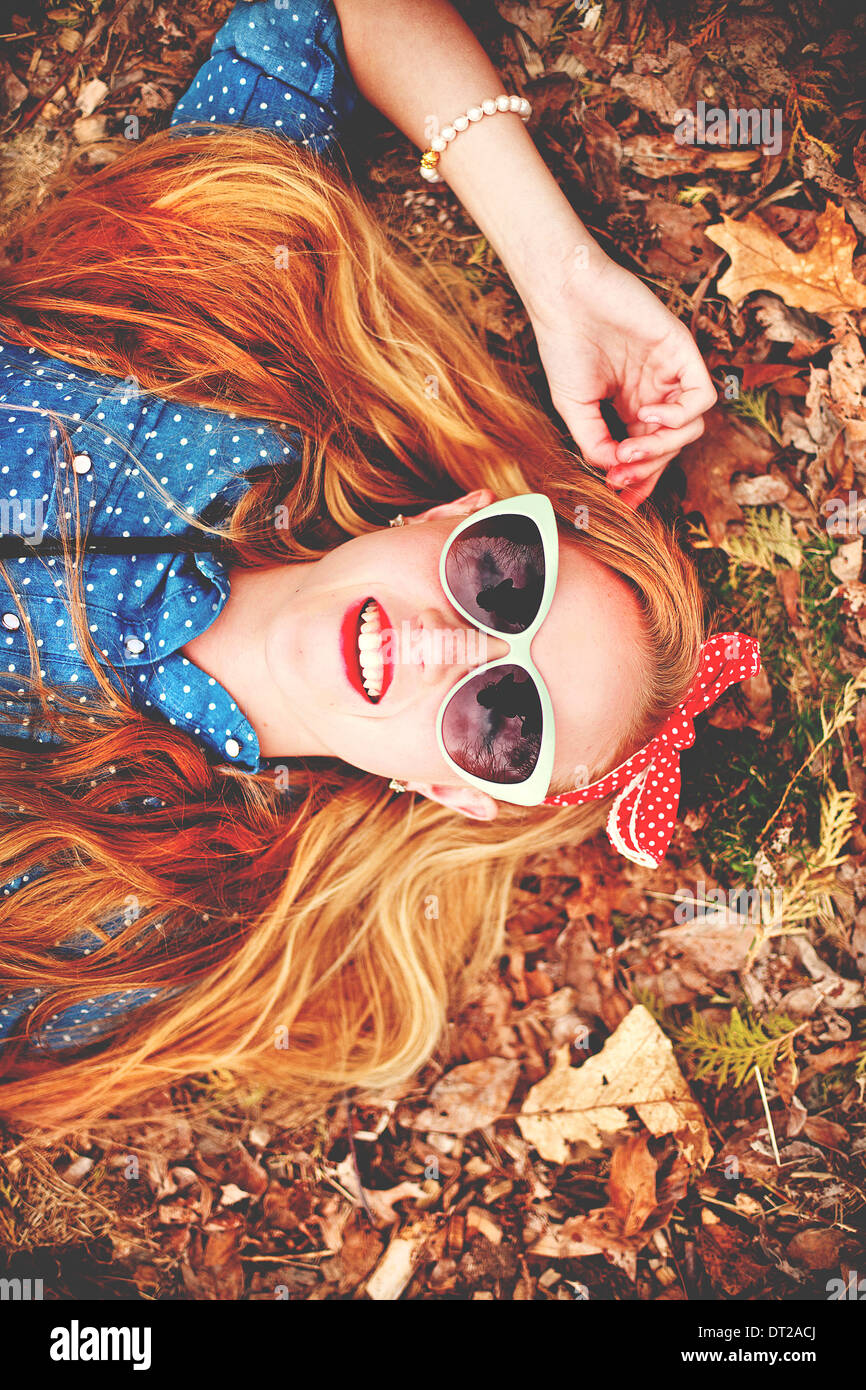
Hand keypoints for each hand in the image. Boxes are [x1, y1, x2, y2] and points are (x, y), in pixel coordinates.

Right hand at [525, 248, 715, 505]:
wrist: (564, 298)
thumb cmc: (564, 345)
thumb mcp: (575, 408)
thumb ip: (595, 443)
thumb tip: (614, 472)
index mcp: (631, 403)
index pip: (650, 451)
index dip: (642, 479)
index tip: (625, 501)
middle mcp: (655, 390)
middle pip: (672, 446)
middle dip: (649, 466)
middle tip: (622, 471)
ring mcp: (670, 372)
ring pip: (691, 428)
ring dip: (663, 446)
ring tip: (631, 443)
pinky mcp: (682, 352)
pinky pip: (701, 397)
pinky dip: (680, 417)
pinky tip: (649, 416)